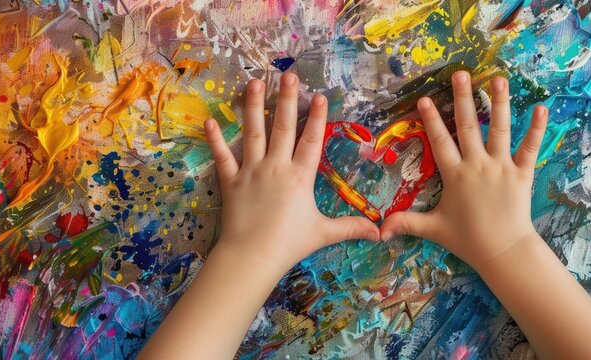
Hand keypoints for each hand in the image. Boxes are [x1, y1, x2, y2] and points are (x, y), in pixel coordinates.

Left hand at [204, 72, 379, 273]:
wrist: (252, 256)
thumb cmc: (289, 244)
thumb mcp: (323, 233)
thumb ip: (351, 227)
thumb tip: (380, 232)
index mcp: (300, 177)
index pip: (311, 141)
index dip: (318, 118)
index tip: (320, 95)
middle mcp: (276, 167)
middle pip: (283, 127)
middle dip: (287, 99)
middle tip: (289, 75)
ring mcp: (251, 171)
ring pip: (252, 132)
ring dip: (253, 106)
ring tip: (254, 82)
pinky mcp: (230, 181)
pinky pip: (222, 156)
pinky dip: (215, 139)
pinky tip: (210, 120)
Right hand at [380, 70, 548, 268]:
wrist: (503, 251)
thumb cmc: (468, 240)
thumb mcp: (434, 229)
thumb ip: (407, 223)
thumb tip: (379, 230)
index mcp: (455, 175)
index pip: (439, 141)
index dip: (431, 119)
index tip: (424, 98)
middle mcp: (477, 165)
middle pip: (468, 125)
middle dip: (463, 98)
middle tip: (460, 74)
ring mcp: (501, 167)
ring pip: (499, 129)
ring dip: (498, 102)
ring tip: (497, 79)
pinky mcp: (522, 173)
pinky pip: (529, 148)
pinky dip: (536, 128)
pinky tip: (540, 108)